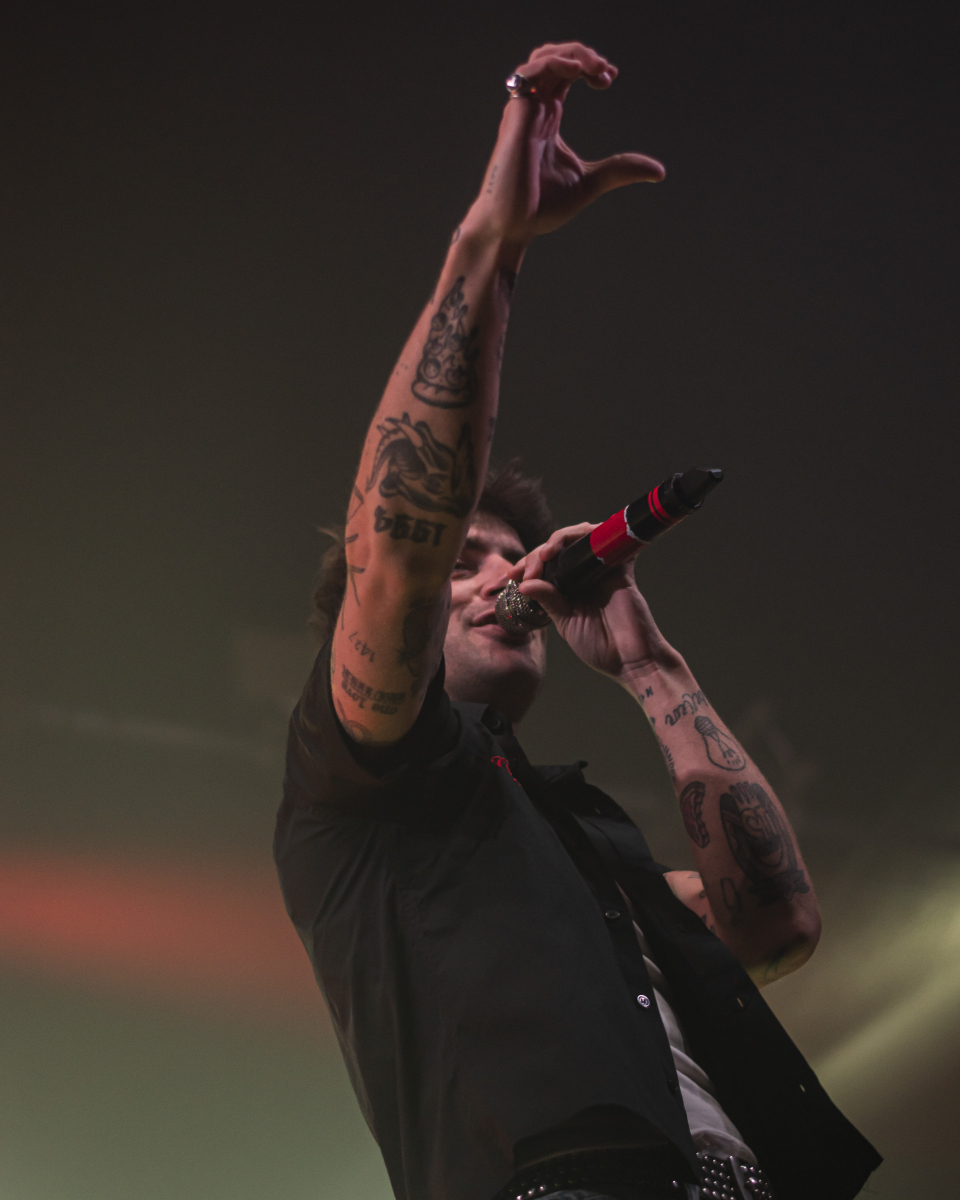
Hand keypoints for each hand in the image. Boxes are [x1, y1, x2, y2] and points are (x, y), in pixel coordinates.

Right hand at [463, 42, 664, 244]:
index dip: (589, 68)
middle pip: (556, 59)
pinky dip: (554, 63)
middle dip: (585, 56)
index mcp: (548, 118)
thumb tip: (658, 171)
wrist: (513, 225)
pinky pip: (528, 74)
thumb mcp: (591, 181)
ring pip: (542, 58)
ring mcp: (524, 111)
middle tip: (608, 72)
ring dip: (573, 54)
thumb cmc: (540, 207)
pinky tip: (577, 71)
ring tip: (597, 69)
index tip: (610, 79)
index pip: (566, 75)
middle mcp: (535, 109)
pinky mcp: (516, 117)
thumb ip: (620, 169)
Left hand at [511, 523, 682, 685]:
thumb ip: (548, 601)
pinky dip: (587, 534)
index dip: (524, 566)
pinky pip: (606, 540)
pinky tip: (566, 545)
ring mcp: (601, 569)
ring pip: (577, 538)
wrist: (633, 660)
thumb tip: (524, 584)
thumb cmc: (601, 648)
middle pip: (556, 549)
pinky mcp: (619, 567)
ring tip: (543, 556)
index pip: (543, 567)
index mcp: (568, 589)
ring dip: (556, 541)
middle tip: (524, 572)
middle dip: (535, 555)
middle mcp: (584, 575)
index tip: (508, 578)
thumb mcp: (566, 624)